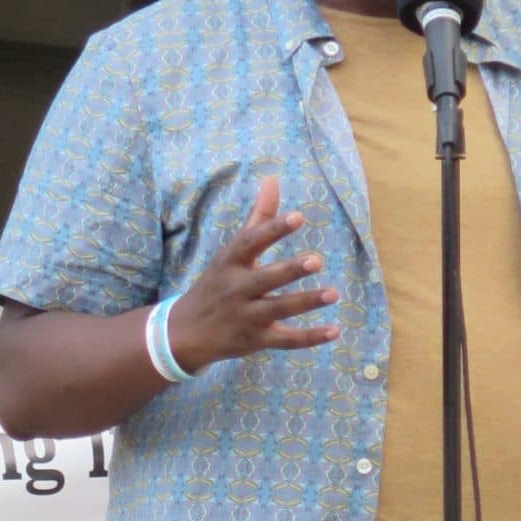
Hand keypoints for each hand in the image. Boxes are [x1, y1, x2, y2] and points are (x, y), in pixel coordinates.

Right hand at [165, 179, 341, 371]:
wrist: (186, 333)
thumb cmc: (217, 283)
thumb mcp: (231, 252)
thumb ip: (258, 218)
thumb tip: (273, 179)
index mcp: (230, 262)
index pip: (250, 243)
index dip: (273, 230)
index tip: (297, 217)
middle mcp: (236, 289)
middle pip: (265, 279)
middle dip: (289, 271)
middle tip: (316, 260)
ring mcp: (247, 317)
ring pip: (279, 309)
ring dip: (306, 302)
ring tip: (334, 293)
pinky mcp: (257, 340)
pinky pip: (286, 340)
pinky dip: (310, 338)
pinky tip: (335, 331)